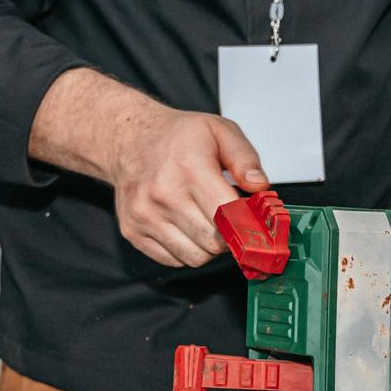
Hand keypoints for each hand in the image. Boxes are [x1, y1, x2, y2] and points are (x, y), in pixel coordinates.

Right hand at [104, 104, 269, 267]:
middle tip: (229, 220)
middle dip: (228, 237)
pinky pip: (173, 260)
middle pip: (213, 243)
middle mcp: (164, 194)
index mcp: (190, 168)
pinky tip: (185, 225)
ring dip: (207, 247)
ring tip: (206, 221)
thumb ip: (245, 158)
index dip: (246, 224)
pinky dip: (185, 250)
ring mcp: (145, 216)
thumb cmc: (178, 137)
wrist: (131, 139)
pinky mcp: (133, 231)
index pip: (227, 217)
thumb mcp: (220, 131)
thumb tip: (260, 186)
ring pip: (194, 258)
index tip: (253, 222)